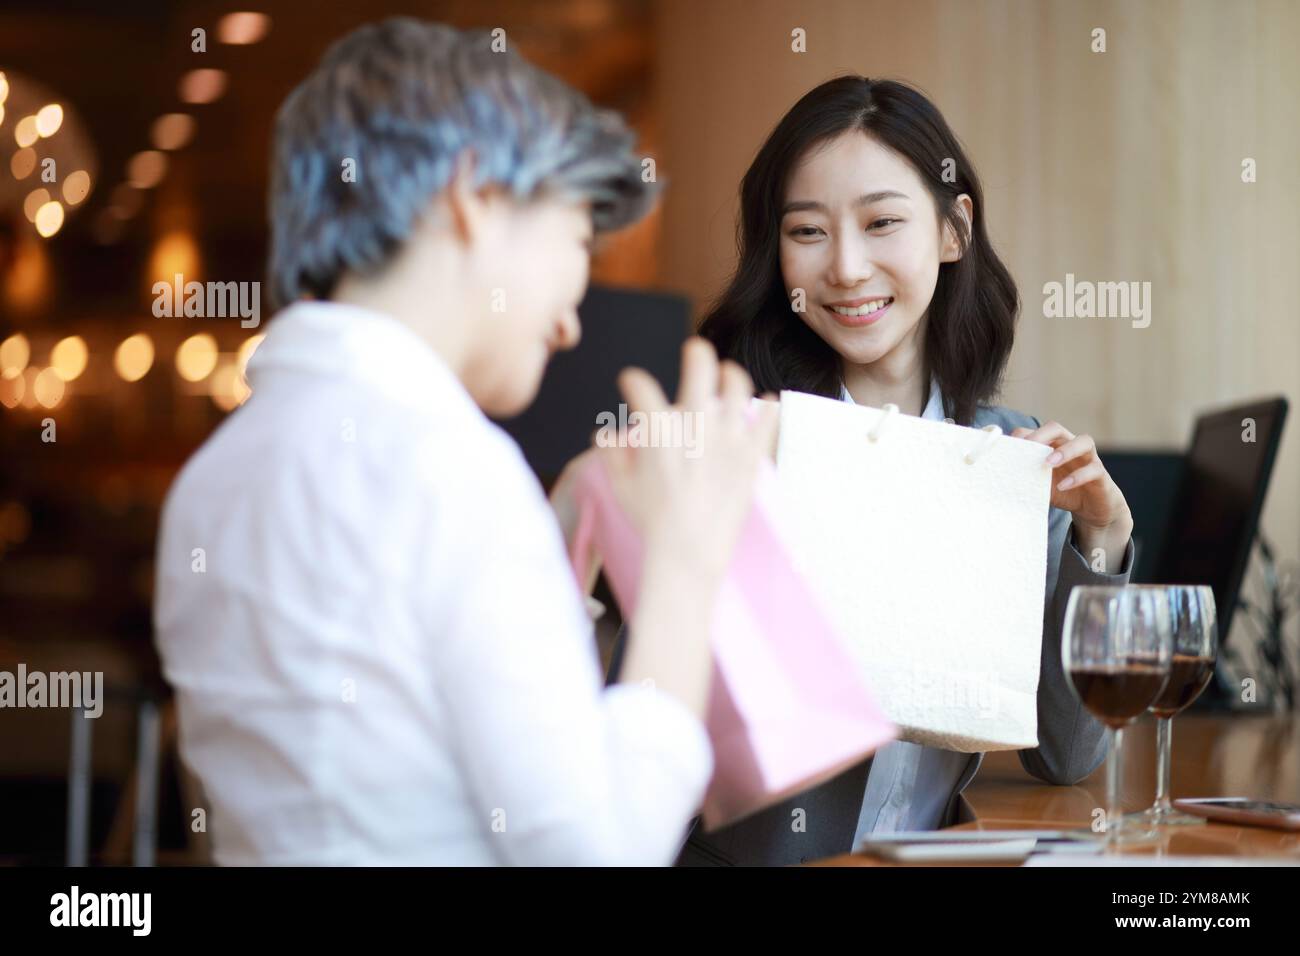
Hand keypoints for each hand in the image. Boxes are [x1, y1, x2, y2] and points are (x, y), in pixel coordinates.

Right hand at [603, 337, 777, 584]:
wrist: (688, 553)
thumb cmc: (651, 521)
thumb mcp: (620, 487)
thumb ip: (611, 455)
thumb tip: (604, 435)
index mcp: (657, 430)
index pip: (640, 386)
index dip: (632, 380)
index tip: (632, 382)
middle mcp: (694, 426)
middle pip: (699, 366)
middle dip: (695, 352)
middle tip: (694, 351)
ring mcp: (726, 438)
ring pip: (737, 384)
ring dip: (731, 374)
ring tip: (728, 374)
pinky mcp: (751, 456)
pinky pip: (768, 419)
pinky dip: (768, 407)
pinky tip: (766, 403)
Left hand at [1011, 421, 1133, 566]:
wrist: (1093, 508)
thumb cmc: (1063, 491)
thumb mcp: (1039, 485)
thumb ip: (1024, 478)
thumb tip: (997, 480)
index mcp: (1052, 446)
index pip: (1035, 431)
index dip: (1021, 436)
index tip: (1008, 448)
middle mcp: (1070, 446)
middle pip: (1057, 428)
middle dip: (1041, 434)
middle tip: (1029, 446)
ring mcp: (1088, 458)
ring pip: (1083, 441)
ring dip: (1065, 450)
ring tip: (1048, 463)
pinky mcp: (1101, 474)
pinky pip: (1094, 469)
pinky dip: (1078, 477)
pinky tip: (1064, 486)